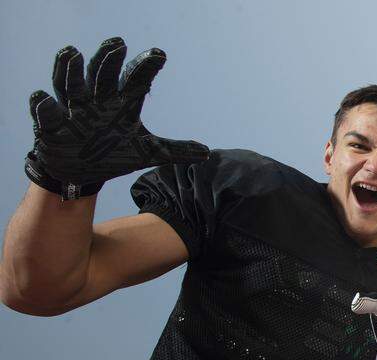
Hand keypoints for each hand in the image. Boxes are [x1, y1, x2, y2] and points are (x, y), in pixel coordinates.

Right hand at [26, 37, 208, 198]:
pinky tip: (43, 97)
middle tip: (119, 44)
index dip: (146, 67)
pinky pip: (46, 112)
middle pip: (102, 75)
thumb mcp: (147, 152)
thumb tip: (207, 152)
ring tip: (72, 53)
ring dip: (70, 70)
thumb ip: (176, 150)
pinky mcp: (52, 124)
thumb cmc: (113, 153)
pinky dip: (43, 105)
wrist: (82, 171)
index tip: (160, 54)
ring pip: (71, 85)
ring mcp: (73, 110)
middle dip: (108, 59)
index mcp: (121, 104)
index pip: (136, 80)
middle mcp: (97, 100)